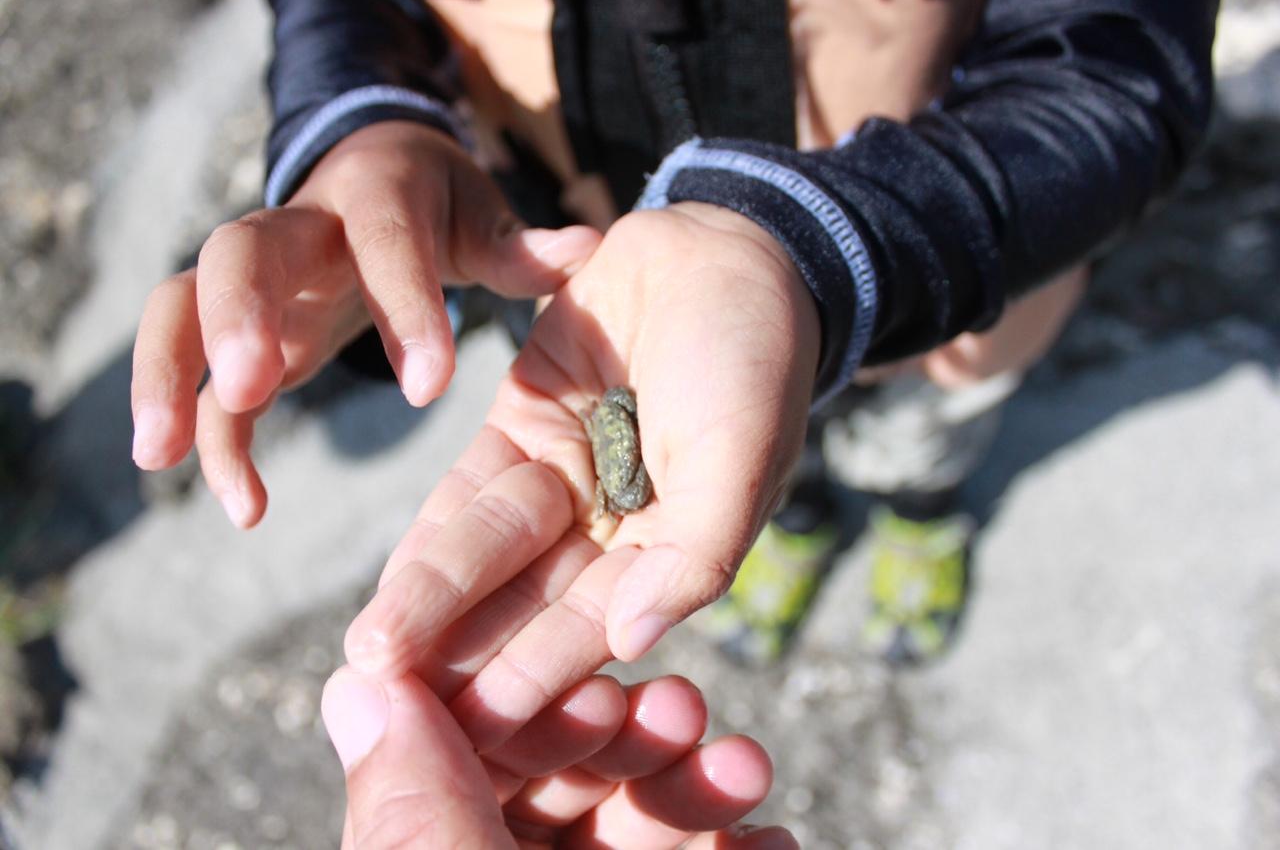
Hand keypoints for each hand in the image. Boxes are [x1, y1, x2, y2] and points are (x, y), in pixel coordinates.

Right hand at [129, 120, 599, 525]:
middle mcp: (301, 230)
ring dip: (167, 373)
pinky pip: (207, 381)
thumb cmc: (438, 205)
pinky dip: (211, 438)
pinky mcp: (242, 332)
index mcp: (377, 197)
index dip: (401, 306)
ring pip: (181, 306)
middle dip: (237, 314)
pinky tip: (244, 508)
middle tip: (250, 384)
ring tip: (160, 454)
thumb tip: (592, 246)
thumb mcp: (481, 215)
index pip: (381, 240)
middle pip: (240, 252)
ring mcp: (259, 281)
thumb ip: (523, 246)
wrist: (370, 169)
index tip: (429, 387)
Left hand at [323, 668, 796, 847]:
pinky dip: (739, 848)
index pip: (474, 774)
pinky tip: (775, 837)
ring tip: (746, 766)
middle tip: (685, 708)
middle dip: (635, 742)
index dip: (535, 722)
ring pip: (637, 823)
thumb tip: (352, 688)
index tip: (591, 688)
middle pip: (568, 788)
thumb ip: (408, 804)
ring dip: (696, 786)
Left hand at [341, 202, 818, 747]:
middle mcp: (613, 527)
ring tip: (372, 654)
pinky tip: (389, 586)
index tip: (478, 729)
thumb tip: (636, 640)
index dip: (539, 675)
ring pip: (490, 549)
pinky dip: (432, 534)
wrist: (722, 247)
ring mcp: (565, 476)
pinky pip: (468, 487)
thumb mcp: (743, 450)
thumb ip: (697, 549)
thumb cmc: (753, 353)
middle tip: (397, 702)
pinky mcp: (522, 426)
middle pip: (531, 600)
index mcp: (673, 548)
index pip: (598, 624)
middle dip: (467, 651)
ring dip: (433, 600)